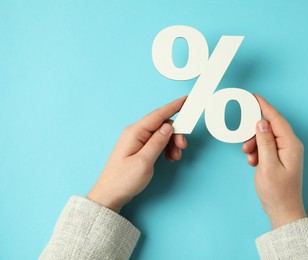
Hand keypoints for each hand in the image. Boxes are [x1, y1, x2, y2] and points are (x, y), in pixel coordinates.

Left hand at [87, 97, 186, 212]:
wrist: (110, 195)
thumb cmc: (123, 180)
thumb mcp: (144, 161)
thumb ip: (158, 142)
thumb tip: (169, 126)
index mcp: (135, 132)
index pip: (159, 114)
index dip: (174, 106)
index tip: (187, 100)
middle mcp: (135, 132)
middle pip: (162, 124)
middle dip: (176, 134)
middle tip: (182, 147)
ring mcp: (136, 140)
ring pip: (161, 134)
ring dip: (172, 143)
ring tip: (175, 157)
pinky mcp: (139, 148)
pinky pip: (156, 141)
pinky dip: (166, 148)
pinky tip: (168, 157)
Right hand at [242, 94, 305, 228]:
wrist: (283, 210)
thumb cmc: (277, 191)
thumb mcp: (267, 165)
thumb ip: (264, 142)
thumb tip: (261, 123)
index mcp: (291, 144)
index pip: (276, 119)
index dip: (264, 106)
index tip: (253, 97)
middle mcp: (290, 145)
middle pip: (270, 128)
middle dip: (255, 134)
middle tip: (246, 145)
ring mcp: (286, 152)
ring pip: (266, 138)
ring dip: (255, 145)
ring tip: (250, 158)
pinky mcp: (280, 158)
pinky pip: (266, 147)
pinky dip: (257, 152)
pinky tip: (253, 162)